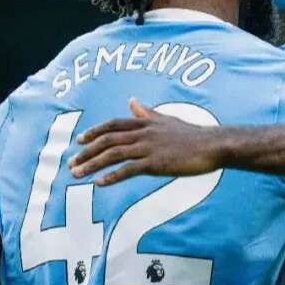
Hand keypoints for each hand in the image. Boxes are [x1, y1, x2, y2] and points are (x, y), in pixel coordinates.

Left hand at [68, 98, 221, 185]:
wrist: (213, 145)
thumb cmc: (193, 135)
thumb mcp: (167, 120)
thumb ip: (147, 113)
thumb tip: (132, 101)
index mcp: (146, 122)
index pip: (114, 124)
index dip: (95, 131)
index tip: (80, 140)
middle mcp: (144, 133)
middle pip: (108, 140)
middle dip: (87, 151)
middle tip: (71, 163)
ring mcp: (149, 147)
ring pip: (114, 154)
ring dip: (93, 164)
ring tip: (77, 174)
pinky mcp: (156, 163)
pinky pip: (129, 169)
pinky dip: (112, 176)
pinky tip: (100, 183)